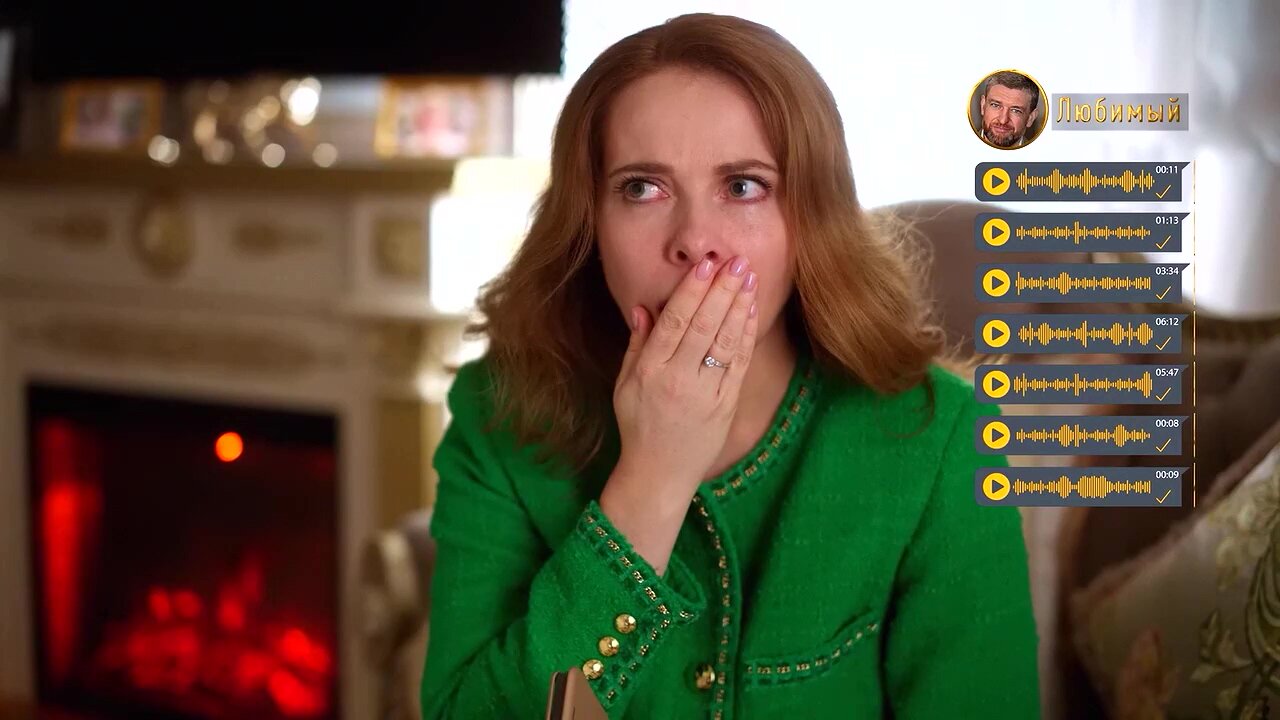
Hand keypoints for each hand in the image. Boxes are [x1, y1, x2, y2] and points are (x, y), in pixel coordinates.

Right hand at [613, 255, 759, 485]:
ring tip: (749, 277)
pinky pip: (738, 364)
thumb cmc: (639, 425)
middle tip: (736, 261)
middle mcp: (678, 380)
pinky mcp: (726, 405)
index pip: (674, 322)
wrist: (660, 473)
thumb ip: (636, 345)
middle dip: (722, 290)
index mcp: (650, 372)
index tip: (705, 265)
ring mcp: (705, 394)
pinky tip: (751, 310)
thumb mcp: (624, 384)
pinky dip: (746, 334)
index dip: (691, 291)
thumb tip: (644, 307)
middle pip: (704, 326)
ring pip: (725, 342)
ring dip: (739, 306)